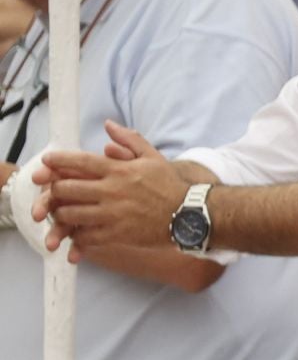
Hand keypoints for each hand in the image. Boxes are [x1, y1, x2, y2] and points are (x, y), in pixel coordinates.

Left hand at [33, 121, 183, 257]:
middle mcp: (113, 191)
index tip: (46, 161)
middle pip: (67, 189)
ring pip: (70, 214)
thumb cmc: (169, 185)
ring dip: (61, 213)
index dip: (59, 160)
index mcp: (120, 170)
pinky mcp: (116, 234)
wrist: (190, 213)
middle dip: (55, 190)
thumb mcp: (152, 157)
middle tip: (54, 191)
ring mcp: (113, 214)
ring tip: (63, 212)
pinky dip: (77, 234)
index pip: (81, 162)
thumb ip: (129, 139)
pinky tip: (78, 231)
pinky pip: (85, 235)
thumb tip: (108, 124)